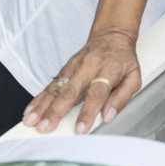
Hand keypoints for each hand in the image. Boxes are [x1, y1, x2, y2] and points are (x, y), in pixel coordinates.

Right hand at [23, 30, 143, 133]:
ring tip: (32, 121)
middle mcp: (88, 67)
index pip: (97, 93)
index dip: (87, 112)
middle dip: (56, 111)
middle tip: (46, 127)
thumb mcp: (134, 77)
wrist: (111, 36)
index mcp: (108, 70)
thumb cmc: (123, 60)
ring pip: (56, 88)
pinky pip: (50, 85)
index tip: (80, 129)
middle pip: (70, 91)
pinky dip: (39, 99)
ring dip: (42, 106)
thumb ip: (122, 97)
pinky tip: (30, 110)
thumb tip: (108, 116)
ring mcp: (73, 67)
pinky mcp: (64, 69)